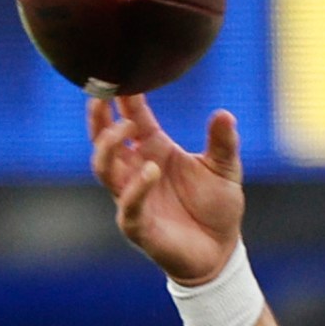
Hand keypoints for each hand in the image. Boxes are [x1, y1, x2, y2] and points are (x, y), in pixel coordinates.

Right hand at [91, 94, 244, 284]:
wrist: (220, 253)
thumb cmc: (217, 208)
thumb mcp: (225, 169)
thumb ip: (223, 142)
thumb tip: (224, 114)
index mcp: (154, 150)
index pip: (131, 117)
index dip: (124, 96)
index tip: (120, 72)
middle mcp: (137, 170)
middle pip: (104, 140)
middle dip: (99, 118)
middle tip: (100, 94)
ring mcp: (134, 198)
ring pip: (105, 168)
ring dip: (109, 146)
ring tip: (126, 127)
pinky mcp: (138, 226)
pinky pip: (128, 205)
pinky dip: (136, 188)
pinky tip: (149, 171)